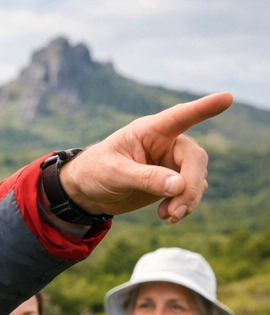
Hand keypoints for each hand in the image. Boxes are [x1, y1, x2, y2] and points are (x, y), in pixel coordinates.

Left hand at [58, 92, 232, 222]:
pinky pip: (190, 192)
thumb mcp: (115, 174)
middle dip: (190, 186)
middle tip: (177, 211)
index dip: (203, 108)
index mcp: (150, 131)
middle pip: (195, 159)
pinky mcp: (171, 182)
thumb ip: (146, 178)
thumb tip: (179, 185)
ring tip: (168, 217)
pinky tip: (167, 216)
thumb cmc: (95, 172)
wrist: (87, 192)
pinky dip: (184, 205)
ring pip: (196, 177)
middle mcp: (166, 143)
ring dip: (188, 199)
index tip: (227, 98)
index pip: (180, 116)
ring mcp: (171, 163)